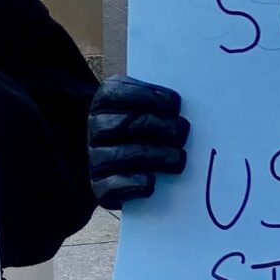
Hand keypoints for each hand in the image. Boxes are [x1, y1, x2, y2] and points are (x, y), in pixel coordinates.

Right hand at [88, 75, 188, 207]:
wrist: (129, 167)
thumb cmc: (148, 130)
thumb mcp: (150, 105)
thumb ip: (160, 99)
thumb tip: (181, 100)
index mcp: (105, 102)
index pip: (118, 92)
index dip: (148, 96)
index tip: (175, 104)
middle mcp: (97, 128)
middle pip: (126, 124)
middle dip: (160, 126)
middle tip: (182, 131)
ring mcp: (96, 158)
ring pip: (122, 155)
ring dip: (156, 156)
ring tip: (179, 159)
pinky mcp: (100, 187)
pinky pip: (111, 186)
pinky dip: (133, 183)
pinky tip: (151, 181)